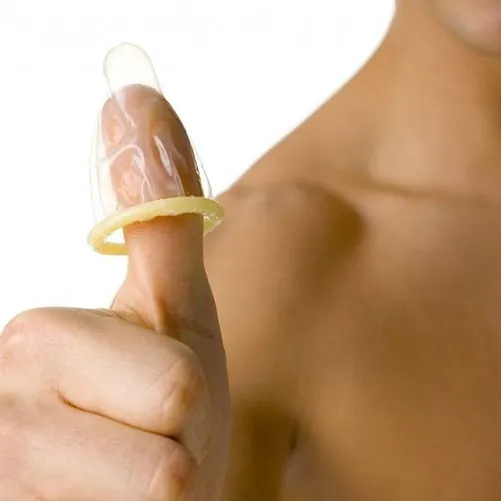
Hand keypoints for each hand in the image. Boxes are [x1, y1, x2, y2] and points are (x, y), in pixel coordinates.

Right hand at [0, 88, 230, 500]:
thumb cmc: (163, 407)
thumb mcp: (171, 306)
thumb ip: (160, 213)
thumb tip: (138, 92)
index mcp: (32, 345)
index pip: (176, 385)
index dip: (184, 400)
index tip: (150, 404)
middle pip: (169, 432)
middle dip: (176, 446)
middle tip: (146, 448)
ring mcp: (8, 482)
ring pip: (158, 490)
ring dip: (160, 493)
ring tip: (126, 486)